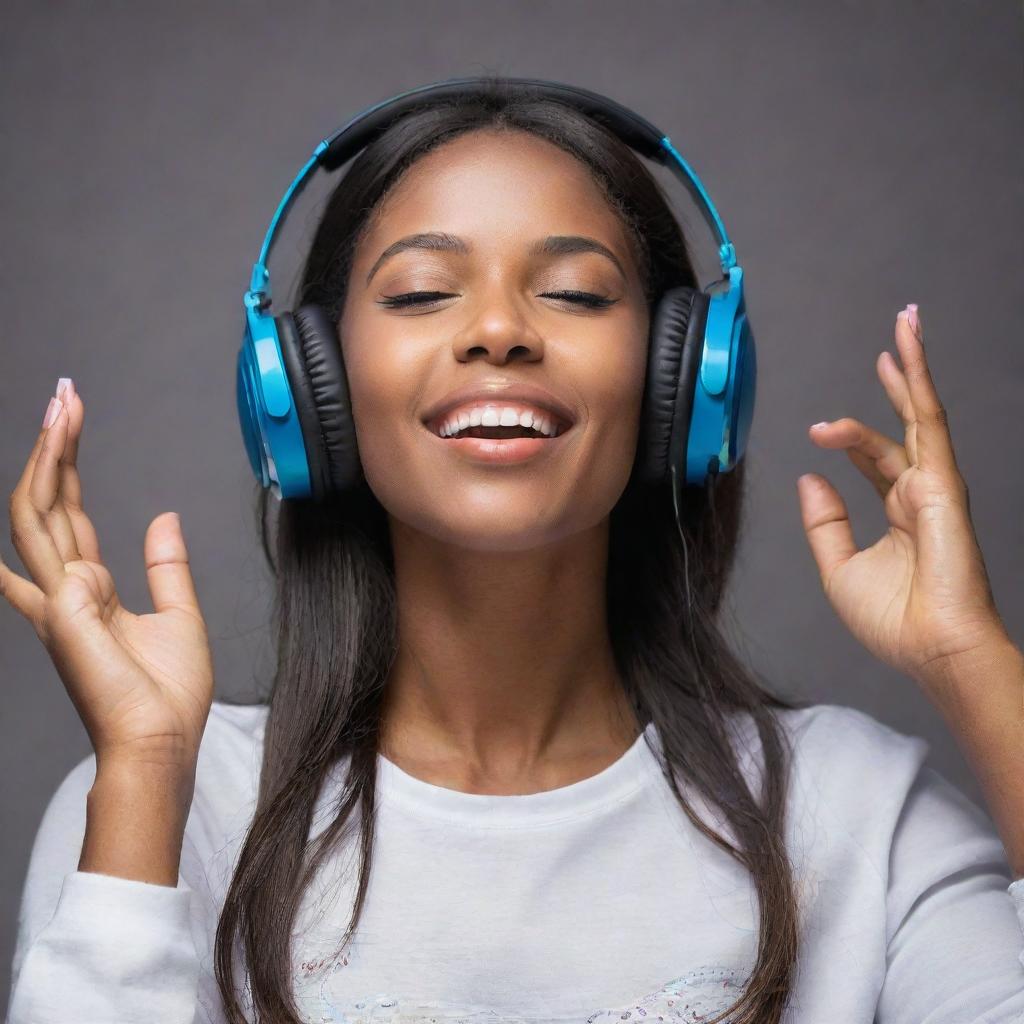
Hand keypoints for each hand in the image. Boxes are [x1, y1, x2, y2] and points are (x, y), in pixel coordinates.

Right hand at [1, 381, 213, 769]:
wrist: (163, 739)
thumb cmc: (169, 693)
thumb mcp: (179, 615)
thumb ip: (166, 566)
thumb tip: (164, 518)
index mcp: (91, 591)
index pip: (71, 518)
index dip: (70, 472)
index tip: (73, 425)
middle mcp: (65, 590)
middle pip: (49, 505)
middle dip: (53, 449)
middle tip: (63, 395)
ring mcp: (58, 599)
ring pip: (38, 511)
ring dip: (48, 455)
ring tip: (60, 406)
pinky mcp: (62, 607)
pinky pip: (51, 539)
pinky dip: (56, 488)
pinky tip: (63, 445)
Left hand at [796, 305, 1012, 692]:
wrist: (930, 646)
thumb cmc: (893, 620)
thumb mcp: (840, 568)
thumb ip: (824, 522)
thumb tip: (809, 479)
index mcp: (901, 514)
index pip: (876, 462)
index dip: (851, 440)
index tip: (821, 431)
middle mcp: (921, 494)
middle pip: (905, 427)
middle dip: (898, 384)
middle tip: (889, 345)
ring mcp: (935, 484)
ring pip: (920, 413)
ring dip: (911, 369)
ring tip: (904, 324)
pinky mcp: (943, 481)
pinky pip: (927, 421)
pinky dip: (916, 383)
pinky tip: (905, 351)